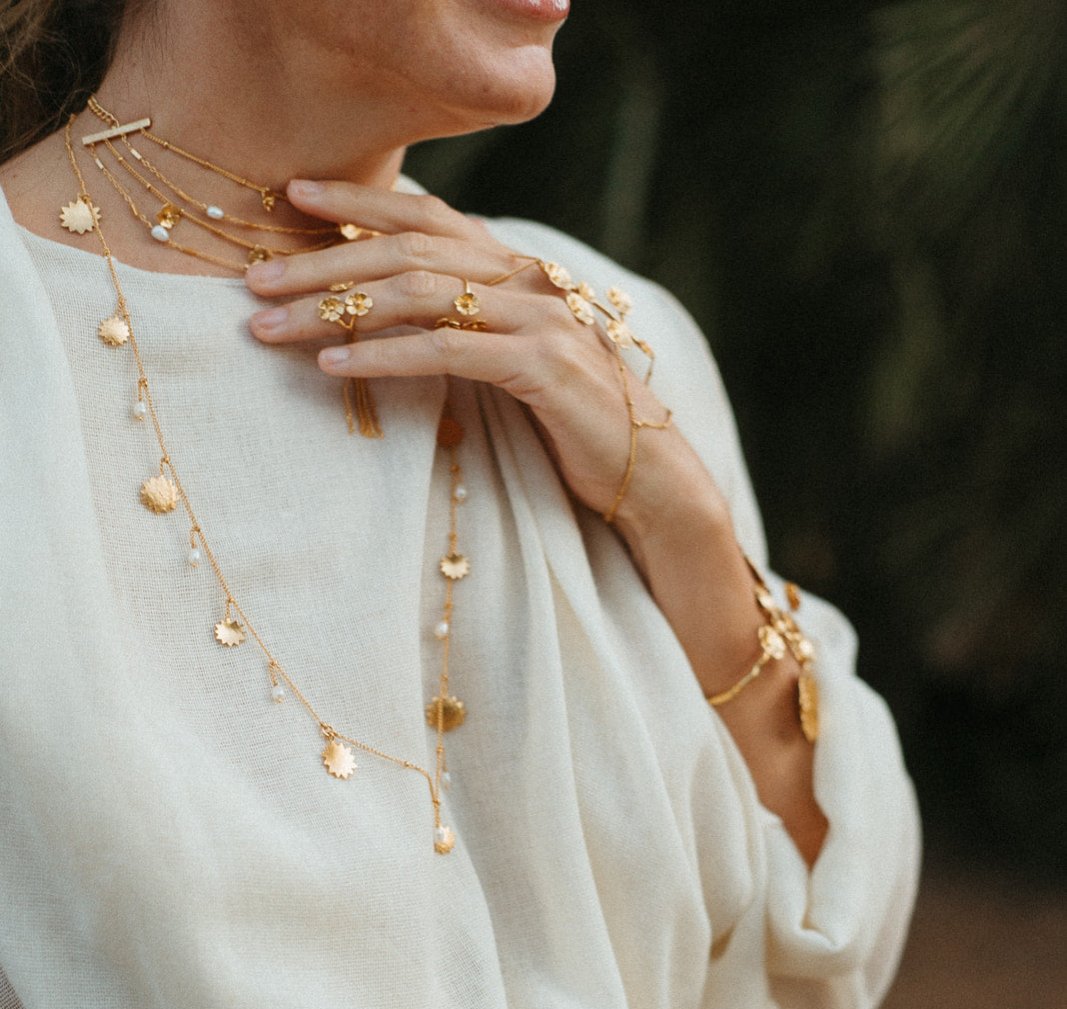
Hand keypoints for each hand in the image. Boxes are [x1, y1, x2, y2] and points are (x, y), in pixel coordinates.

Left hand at [245, 177, 716, 526]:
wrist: (647, 472)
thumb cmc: (569, 422)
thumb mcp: (511, 360)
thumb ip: (465, 325)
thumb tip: (391, 313)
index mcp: (514, 270)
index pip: (427, 217)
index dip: (358, 203)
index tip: (289, 197)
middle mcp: (525, 279)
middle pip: (407, 250)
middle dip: (322, 263)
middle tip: (252, 282)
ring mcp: (537, 317)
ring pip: (418, 293)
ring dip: (334, 309)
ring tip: (272, 327)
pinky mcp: (542, 366)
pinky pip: (445, 350)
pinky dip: (383, 353)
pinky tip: (333, 364)